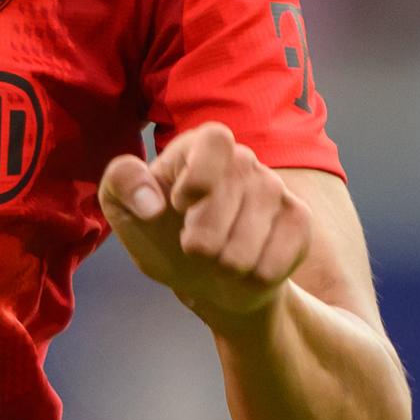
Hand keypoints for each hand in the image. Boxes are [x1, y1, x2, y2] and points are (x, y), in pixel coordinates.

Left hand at [101, 122, 310, 333]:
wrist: (209, 280)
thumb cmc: (163, 235)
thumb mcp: (124, 211)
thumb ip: (121, 185)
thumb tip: (150, 202)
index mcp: (200, 147)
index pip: (215, 139)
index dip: (199, 175)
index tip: (180, 204)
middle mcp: (243, 160)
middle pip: (231, 195)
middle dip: (202, 239)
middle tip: (191, 248)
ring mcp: (275, 188)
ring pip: (252, 237)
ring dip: (224, 264)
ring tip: (217, 260)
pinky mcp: (298, 220)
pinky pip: (276, 260)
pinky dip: (252, 278)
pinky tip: (245, 269)